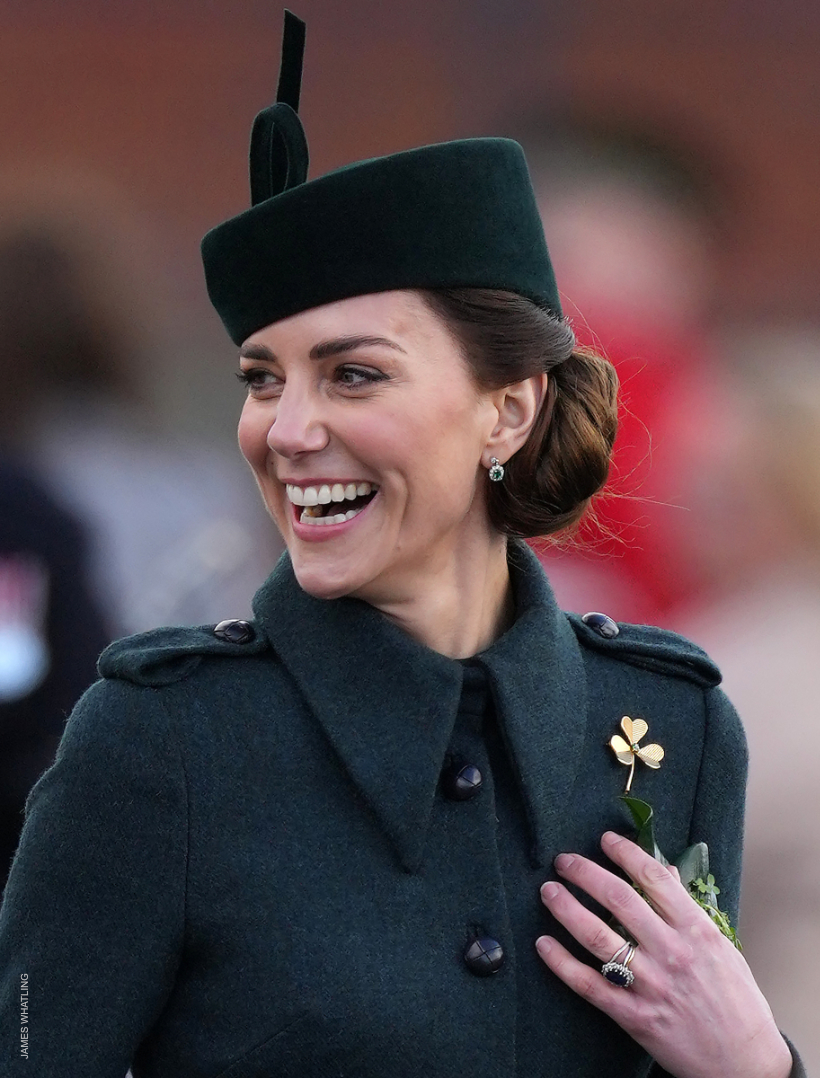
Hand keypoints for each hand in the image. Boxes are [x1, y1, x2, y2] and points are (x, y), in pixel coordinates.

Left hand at [536, 832, 792, 1077]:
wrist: (744, 1062)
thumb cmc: (735, 1000)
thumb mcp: (720, 946)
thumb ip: (689, 908)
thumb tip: (664, 869)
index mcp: (696, 930)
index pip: (654, 878)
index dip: (625, 853)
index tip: (605, 839)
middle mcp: (671, 952)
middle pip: (618, 899)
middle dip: (584, 873)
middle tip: (563, 861)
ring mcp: (651, 985)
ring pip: (597, 936)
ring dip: (566, 909)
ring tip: (549, 891)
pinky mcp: (635, 1017)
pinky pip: (589, 985)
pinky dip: (562, 962)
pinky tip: (543, 944)